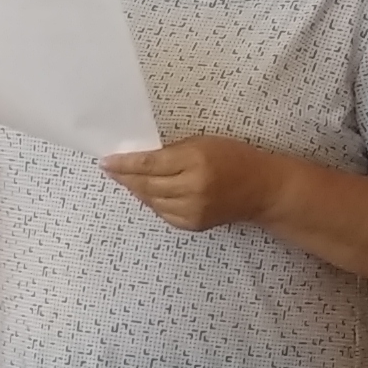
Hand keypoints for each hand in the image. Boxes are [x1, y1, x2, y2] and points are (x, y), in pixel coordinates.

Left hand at [102, 136, 286, 232]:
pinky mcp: (193, 224)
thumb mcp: (203, 143)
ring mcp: (192, 210)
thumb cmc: (234, 158)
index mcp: (195, 162)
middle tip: (110, 170)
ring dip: (136, 190)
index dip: (124, 164)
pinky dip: (152, 202)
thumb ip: (172, 152)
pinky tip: (147, 193)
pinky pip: (163, 213)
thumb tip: (139, 160)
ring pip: (151, 201)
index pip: (149, 164)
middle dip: (124, 178)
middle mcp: (192, 188)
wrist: (262, 189)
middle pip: (146, 185)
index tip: (105, 161)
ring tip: (126, 180)